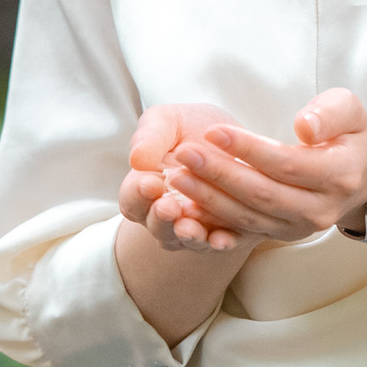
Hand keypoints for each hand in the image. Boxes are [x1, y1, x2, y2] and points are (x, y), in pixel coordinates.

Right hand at [121, 102, 249, 252]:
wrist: (234, 139)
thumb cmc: (191, 128)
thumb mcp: (169, 121)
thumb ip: (151, 136)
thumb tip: (137, 159)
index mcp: (144, 189)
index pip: (132, 200)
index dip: (138, 194)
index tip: (149, 183)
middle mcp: (165, 216)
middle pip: (156, 227)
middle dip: (161, 218)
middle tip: (168, 207)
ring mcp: (193, 228)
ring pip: (186, 240)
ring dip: (187, 236)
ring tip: (190, 226)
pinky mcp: (224, 233)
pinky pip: (220, 244)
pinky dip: (220, 244)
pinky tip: (222, 239)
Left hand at [157, 88, 366, 245]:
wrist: (360, 174)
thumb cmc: (349, 133)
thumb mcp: (350, 110)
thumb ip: (330, 113)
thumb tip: (304, 126)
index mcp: (339, 175)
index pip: (286, 164)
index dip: (247, 150)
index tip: (213, 131)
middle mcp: (320, 209)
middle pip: (262, 194)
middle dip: (219, 174)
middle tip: (184, 153)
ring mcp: (299, 227)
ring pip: (248, 216)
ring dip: (209, 198)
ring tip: (177, 176)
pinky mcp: (281, 234)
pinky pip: (242, 230)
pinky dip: (212, 219)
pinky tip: (185, 203)